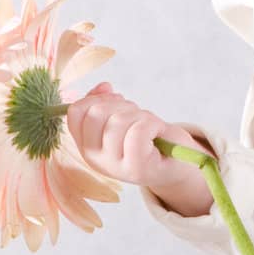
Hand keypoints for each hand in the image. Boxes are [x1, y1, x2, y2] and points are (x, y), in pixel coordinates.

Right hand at [65, 82, 202, 192]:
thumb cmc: (150, 138)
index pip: (75, 112)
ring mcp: (114, 166)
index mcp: (87, 146)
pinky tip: (158, 133)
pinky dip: (153, 124)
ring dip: (140, 115)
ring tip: (150, 127)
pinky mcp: (136, 168)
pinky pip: (138, 131)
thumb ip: (105, 103)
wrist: (178, 163)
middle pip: (96, 112)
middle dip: (120, 105)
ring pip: (118, 120)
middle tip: (136, 116)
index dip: (96, 98)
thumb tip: (103, 87)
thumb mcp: (123, 118)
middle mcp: (94, 159)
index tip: (116, 102)